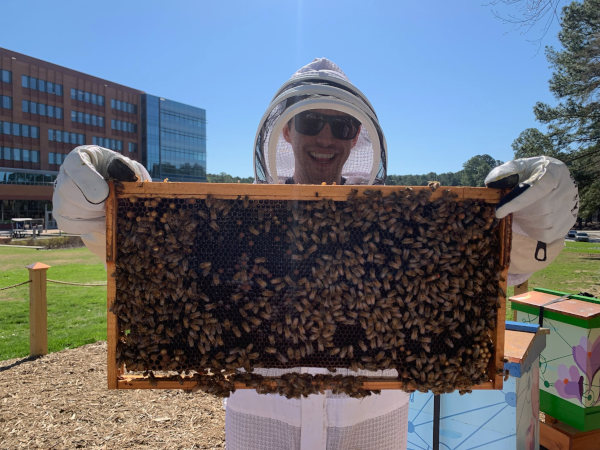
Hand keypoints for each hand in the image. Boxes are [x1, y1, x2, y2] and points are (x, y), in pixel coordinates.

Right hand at [52, 145, 150, 258]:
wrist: (117, 196)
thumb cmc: (122, 178)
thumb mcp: (128, 168)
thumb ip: (127, 169)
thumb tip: (127, 174)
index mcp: (82, 157)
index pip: (75, 163)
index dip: (88, 180)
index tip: (105, 194)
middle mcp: (65, 174)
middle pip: (66, 188)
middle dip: (91, 203)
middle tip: (110, 208)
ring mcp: (60, 195)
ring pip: (66, 208)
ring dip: (92, 216)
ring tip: (110, 215)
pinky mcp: (62, 215)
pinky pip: (68, 224)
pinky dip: (88, 227)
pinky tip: (104, 224)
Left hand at [485, 156, 577, 283]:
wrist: (550, 183)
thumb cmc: (529, 175)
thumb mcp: (517, 168)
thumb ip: (503, 172)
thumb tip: (492, 182)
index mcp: (555, 171)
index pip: (538, 188)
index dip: (517, 202)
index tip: (498, 212)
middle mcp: (568, 188)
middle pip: (542, 209)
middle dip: (520, 212)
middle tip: (509, 210)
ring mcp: (572, 206)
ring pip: (544, 223)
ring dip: (525, 221)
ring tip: (521, 212)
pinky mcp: (569, 222)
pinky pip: (547, 234)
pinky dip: (532, 230)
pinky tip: (529, 220)